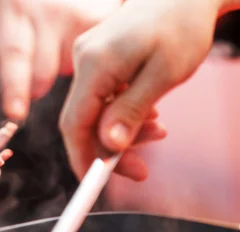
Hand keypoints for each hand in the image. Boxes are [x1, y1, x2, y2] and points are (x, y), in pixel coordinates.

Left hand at [0, 0, 122, 119]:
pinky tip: (75, 45)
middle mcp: (48, 12)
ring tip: (56, 48)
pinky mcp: (101, 20)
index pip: (14, 55)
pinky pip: (91, 58)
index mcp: (16, 12)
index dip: (14, 88)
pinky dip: (84, 61)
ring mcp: (77, 16)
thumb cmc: (25, 0)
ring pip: (69, 69)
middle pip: (44, 73)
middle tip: (34, 81)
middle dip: (36, 86)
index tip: (15, 113)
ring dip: (61, 69)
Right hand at [59, 0, 228, 180]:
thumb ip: (131, 111)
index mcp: (94, 65)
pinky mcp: (98, 60)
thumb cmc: (182, 25)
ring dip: (122, 132)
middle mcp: (83, 61)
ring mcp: (88, 59)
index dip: (82, 157)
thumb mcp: (164, 74)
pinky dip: (123, 113)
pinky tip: (148, 115)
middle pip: (83, 121)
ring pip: (95, 112)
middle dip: (109, 150)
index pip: (74, 123)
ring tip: (159, 134)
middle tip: (140, 170)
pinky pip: (102, 98)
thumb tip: (109, 145)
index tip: (96, 182)